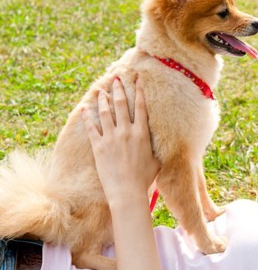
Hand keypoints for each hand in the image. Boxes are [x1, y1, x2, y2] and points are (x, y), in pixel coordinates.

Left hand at [82, 77, 159, 207]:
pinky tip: (85, 108)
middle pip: (121, 104)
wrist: (127, 190)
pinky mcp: (99, 146)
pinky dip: (88, 117)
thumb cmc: (144, 178)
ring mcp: (111, 138)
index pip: (140, 106)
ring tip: (101, 90)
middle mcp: (126, 131)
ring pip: (105, 112)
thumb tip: (160, 143)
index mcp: (142, 133)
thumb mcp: (156, 160)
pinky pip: (92, 127)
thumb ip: (155, 148)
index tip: (137, 80)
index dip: (138, 91)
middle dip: (118, 89)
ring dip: (103, 99)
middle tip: (116, 79)